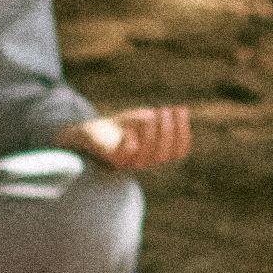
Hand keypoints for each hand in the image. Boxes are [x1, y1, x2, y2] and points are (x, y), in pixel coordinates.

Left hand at [72, 106, 194, 175]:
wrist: (89, 133)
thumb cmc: (118, 128)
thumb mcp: (142, 121)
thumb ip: (159, 119)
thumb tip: (181, 111)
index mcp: (156, 154)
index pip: (178, 151)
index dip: (184, 132)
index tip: (181, 109)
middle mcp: (145, 162)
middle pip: (165, 154)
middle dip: (169, 130)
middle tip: (165, 110)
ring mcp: (128, 162)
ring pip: (148, 156)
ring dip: (153, 134)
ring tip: (152, 114)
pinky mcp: (112, 158)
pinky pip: (126, 154)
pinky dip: (132, 142)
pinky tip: (132, 129)